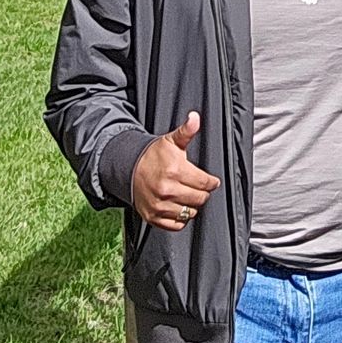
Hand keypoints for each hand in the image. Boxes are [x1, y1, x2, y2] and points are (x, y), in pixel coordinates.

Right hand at [131, 112, 220, 230]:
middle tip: (199, 187)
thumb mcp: (171, 141)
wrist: (129, 169)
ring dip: (192, 205)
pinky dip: (181, 218)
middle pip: (200, 199)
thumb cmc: (153, 156)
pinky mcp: (153, 217)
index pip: (205, 183)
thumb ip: (186, 131)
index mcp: (175, 170)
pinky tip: (179, 206)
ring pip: (190, 213)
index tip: (212, 181)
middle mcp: (167, 190)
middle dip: (202, 193)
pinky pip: (176, 225)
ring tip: (188, 196)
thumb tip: (195, 118)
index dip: (211, 182)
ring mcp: (160, 205)